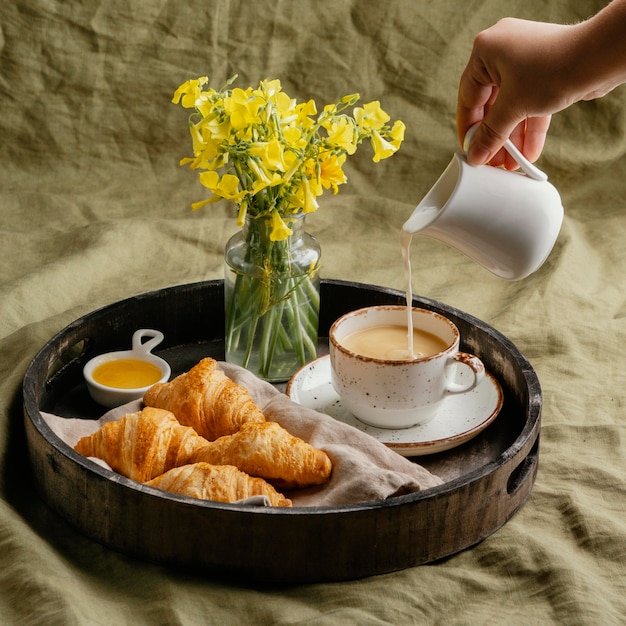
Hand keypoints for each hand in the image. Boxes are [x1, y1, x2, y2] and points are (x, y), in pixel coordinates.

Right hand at [457, 18, 576, 167]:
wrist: (601, 56)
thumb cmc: (554, 67)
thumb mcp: (513, 107)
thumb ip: (491, 134)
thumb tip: (476, 154)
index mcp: (485, 50)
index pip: (468, 97)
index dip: (469, 129)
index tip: (471, 151)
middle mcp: (503, 51)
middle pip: (491, 104)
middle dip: (496, 136)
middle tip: (492, 160)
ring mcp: (525, 60)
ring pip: (512, 106)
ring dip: (512, 136)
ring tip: (511, 162)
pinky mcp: (545, 71)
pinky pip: (529, 102)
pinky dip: (529, 126)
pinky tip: (529, 151)